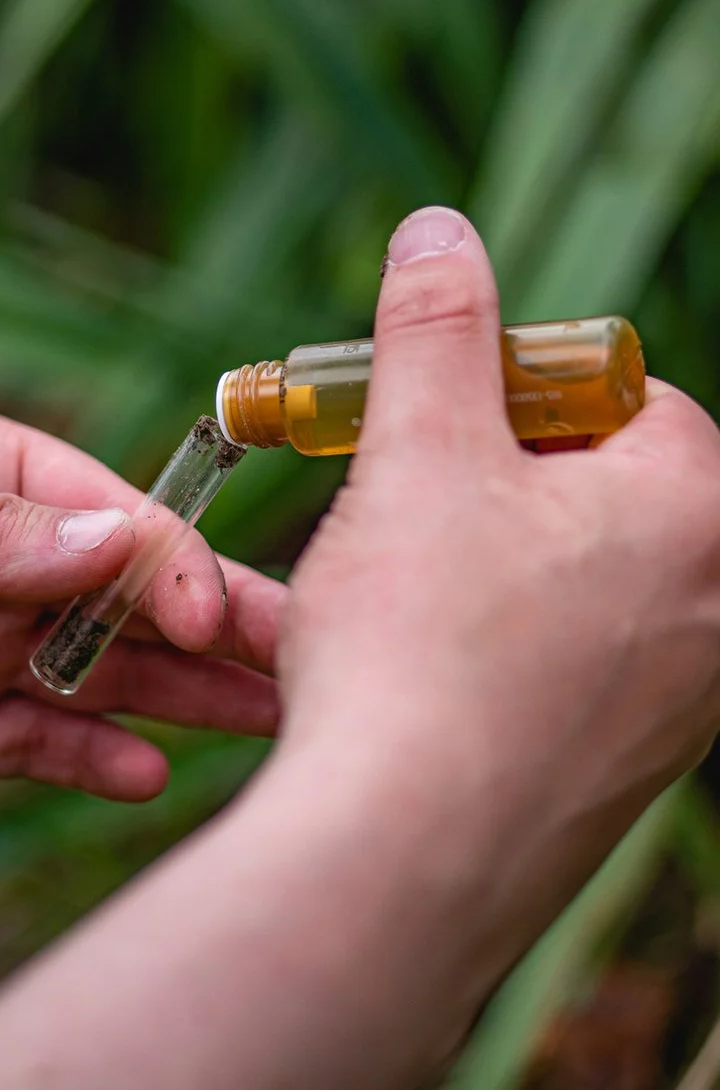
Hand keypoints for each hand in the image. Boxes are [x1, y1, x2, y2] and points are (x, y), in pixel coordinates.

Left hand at [0, 387, 280, 795]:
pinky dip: (88, 761)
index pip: (115, 518)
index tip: (219, 617)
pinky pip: (30, 744)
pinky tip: (146, 774)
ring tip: (266, 723)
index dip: (177, 565)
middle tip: (311, 663)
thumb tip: (125, 539)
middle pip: (133, 599)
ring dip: (183, 699)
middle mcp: (1, 561)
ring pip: (103, 676)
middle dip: (221, 629)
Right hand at [279, 206, 719, 1060]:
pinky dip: (496, 648)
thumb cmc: (416, 643)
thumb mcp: (418, 451)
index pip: (618, 395)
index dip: (508, 396)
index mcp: (700, 508)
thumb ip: (436, 328)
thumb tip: (438, 229)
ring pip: (575, 579)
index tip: (434, 428)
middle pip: (599, 488)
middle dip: (494, 481)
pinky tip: (425, 675)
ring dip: (486, 563)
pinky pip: (566, 665)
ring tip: (401, 599)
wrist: (401, 860)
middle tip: (406, 507)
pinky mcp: (627, 767)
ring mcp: (684, 700)